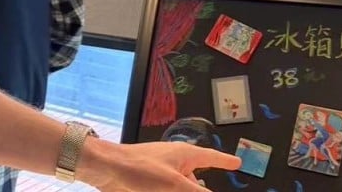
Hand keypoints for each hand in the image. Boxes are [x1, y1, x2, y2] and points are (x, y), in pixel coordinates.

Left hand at [78, 138, 240, 190]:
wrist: (105, 170)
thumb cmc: (137, 168)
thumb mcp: (175, 184)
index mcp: (183, 155)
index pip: (211, 156)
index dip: (225, 160)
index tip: (236, 162)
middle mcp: (174, 163)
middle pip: (195, 179)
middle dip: (201, 188)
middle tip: (210, 187)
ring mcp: (160, 174)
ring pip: (180, 186)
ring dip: (186, 189)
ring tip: (188, 190)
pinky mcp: (148, 184)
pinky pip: (166, 189)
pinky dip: (171, 191)